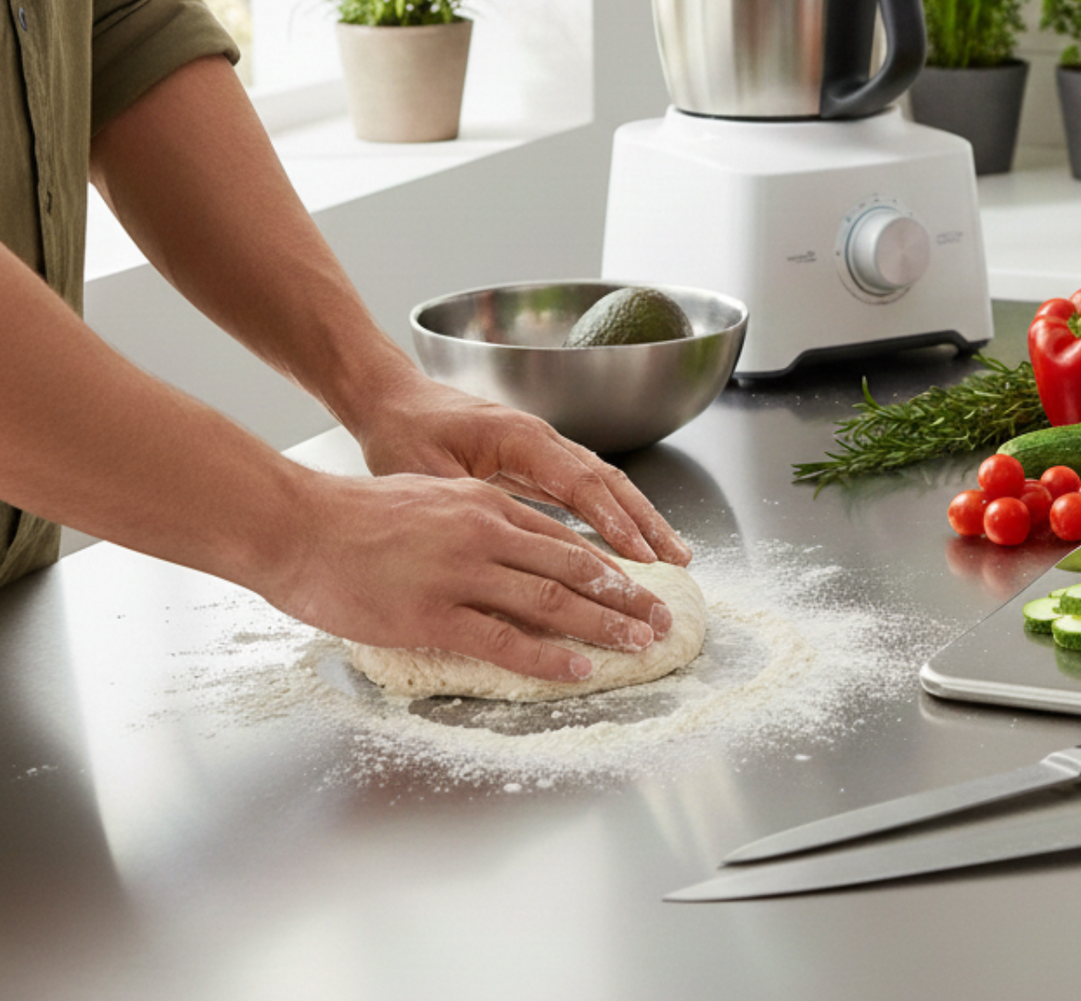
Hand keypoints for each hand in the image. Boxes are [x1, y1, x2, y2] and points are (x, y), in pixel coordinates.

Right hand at [268, 472, 673, 680]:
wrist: (293, 525)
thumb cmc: (351, 516)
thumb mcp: (428, 498)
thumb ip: (472, 520)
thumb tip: (507, 549)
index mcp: (484, 504)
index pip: (565, 539)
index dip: (611, 566)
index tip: (643, 586)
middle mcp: (484, 533)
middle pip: (576, 569)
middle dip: (627, 598)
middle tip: (662, 620)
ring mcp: (461, 574)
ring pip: (553, 603)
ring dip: (605, 626)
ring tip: (640, 644)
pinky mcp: (433, 614)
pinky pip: (505, 641)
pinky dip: (550, 657)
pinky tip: (581, 668)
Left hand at [350, 374, 692, 566]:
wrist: (391, 400)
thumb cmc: (402, 432)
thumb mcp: (425, 473)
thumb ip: (466, 507)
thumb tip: (499, 549)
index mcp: (519, 437)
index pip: (581, 483)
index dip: (614, 522)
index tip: (641, 557)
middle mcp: (542, 440)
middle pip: (609, 481)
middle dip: (647, 521)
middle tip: (678, 560)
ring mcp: (544, 451)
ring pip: (606, 485)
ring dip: (640, 519)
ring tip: (672, 555)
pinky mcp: (538, 464)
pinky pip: (588, 491)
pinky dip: (615, 517)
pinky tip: (631, 544)